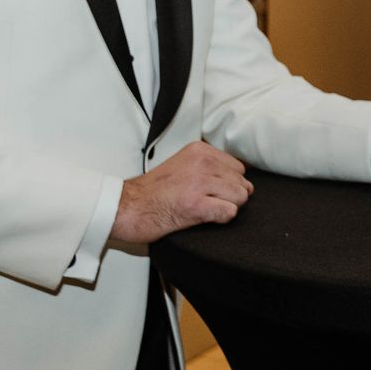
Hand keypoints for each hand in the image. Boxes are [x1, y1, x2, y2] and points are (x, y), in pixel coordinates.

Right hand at [112, 141, 251, 243]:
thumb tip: (240, 179)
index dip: (229, 184)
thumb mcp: (182, 165)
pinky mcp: (196, 205)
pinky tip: (203, 217)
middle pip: (242, 183)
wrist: (128, 207)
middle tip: (208, 203)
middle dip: (231, 197)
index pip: (238, 168)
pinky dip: (221, 218)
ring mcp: (199, 182)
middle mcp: (202, 163)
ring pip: (240, 197)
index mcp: (199, 151)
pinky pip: (229, 212)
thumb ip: (208, 166)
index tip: (212, 191)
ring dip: (227, 207)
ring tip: (204, 209)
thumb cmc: (153, 192)